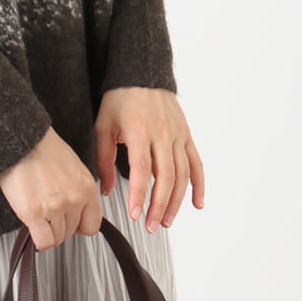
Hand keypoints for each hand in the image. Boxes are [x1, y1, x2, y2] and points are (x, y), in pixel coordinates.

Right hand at [0, 126, 101, 250]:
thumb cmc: (41, 147)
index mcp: (86, 186)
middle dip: (58, 225)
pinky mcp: (34, 212)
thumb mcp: (73, 166)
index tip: (69, 222)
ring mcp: (55, 206)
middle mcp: (74, 198)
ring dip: (46, 230)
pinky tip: (32, 226)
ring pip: (56, 239)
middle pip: (71, 233)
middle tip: (47, 211)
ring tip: (37, 211)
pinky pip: (43, 242)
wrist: (20, 138)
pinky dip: (38, 239)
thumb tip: (76, 210)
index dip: (78, 226)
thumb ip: (78, 189)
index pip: (92, 225)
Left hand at [94, 87, 204, 233]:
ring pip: (182, 174)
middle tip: (151, 226)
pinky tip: (197, 204)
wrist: (141, 74)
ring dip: (176, 201)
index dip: (139, 195)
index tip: (135, 215)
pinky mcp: (186, 135)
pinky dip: (199, 185)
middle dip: (159, 206)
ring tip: (166, 221)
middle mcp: (162, 134)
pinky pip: (196, 163)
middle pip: (165, 177)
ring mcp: (177, 135)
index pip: (142, 170)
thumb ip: (103, 158)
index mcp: (139, 131)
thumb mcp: (103, 125)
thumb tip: (106, 190)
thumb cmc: (120, 99)